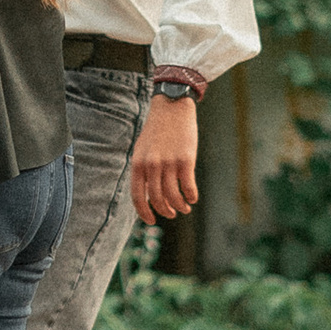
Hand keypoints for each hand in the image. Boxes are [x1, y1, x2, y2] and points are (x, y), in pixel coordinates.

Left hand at [132, 98, 200, 222]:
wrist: (171, 108)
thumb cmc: (157, 131)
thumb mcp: (142, 150)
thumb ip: (143, 170)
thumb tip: (148, 195)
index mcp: (138, 164)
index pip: (138, 197)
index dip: (144, 212)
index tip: (152, 221)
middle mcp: (152, 165)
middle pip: (157, 199)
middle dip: (165, 211)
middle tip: (172, 213)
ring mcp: (169, 163)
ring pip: (174, 196)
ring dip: (180, 207)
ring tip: (184, 208)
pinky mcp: (185, 160)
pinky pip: (188, 187)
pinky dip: (191, 197)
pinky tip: (192, 198)